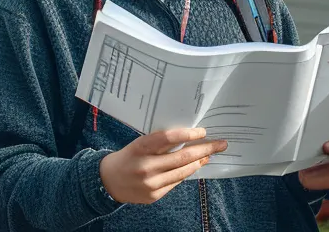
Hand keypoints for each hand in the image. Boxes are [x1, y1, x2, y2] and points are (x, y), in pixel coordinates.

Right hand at [99, 128, 228, 204]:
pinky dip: (186, 173)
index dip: (188, 134)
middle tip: (221, 144)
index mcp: (141, 147)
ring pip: (183, 171)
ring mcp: (151, 183)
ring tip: (209, 154)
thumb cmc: (129, 156)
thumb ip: (161, 142)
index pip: (169, 138)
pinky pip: (176, 182)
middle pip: (182, 157)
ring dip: (199, 162)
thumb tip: (190, 138)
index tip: (203, 131)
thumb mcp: (140, 143)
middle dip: (205, 149)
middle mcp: (146, 166)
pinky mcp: (154, 196)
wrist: (108, 181)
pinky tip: (194, 166)